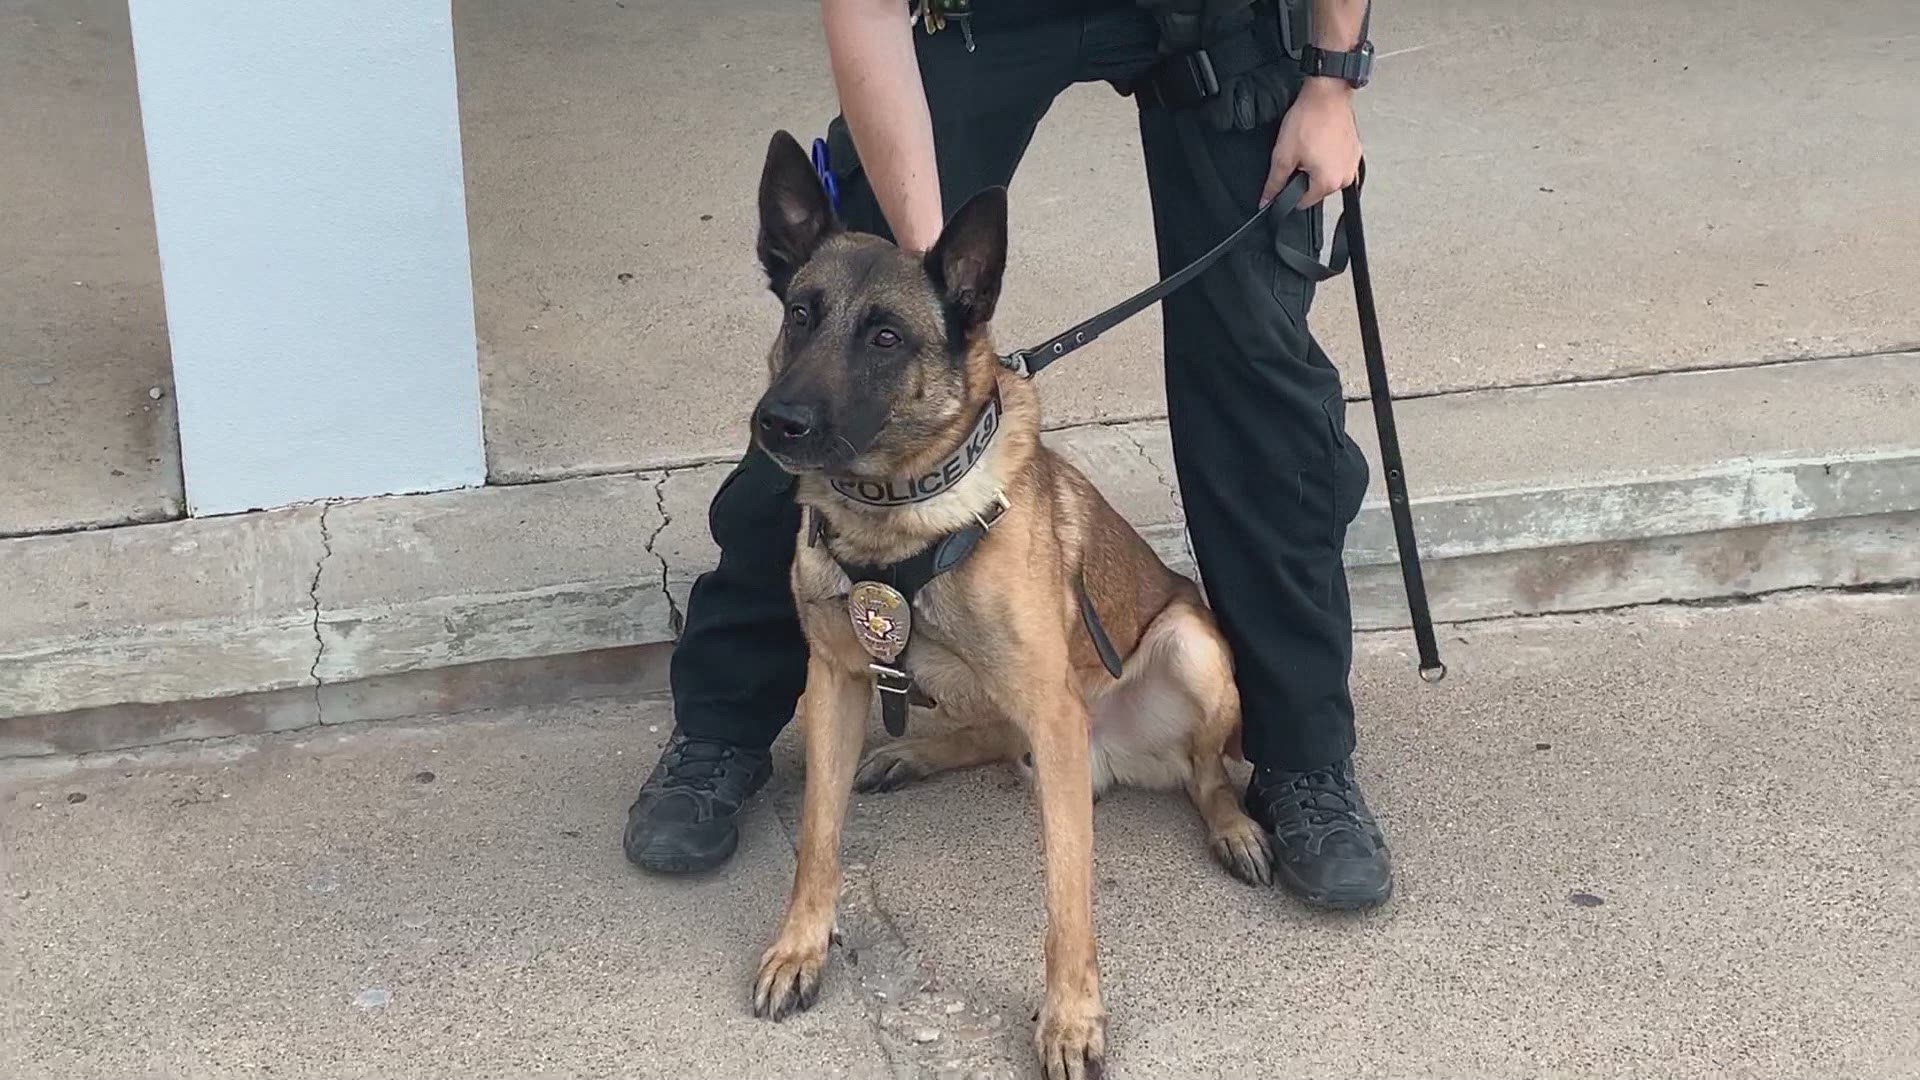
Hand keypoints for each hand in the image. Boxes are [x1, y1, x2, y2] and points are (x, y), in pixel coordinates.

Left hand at [1262, 77, 1361, 209]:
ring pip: (1327, 176)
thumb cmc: (1309, 119)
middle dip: (1305, 177)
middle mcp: (1346, 177)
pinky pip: (1338, 163)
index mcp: (1328, 182)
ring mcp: (1353, 164)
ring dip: (1317, 167)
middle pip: (1316, 190)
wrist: (1327, 93)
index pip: (1303, 202)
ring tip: (1311, 145)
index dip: (1289, 191)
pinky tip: (1321, 141)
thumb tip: (1267, 200)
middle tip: (1299, 154)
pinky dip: (1328, 156)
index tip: (1287, 174)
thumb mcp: (1283, 155)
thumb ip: (1275, 183)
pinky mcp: (1356, 151)